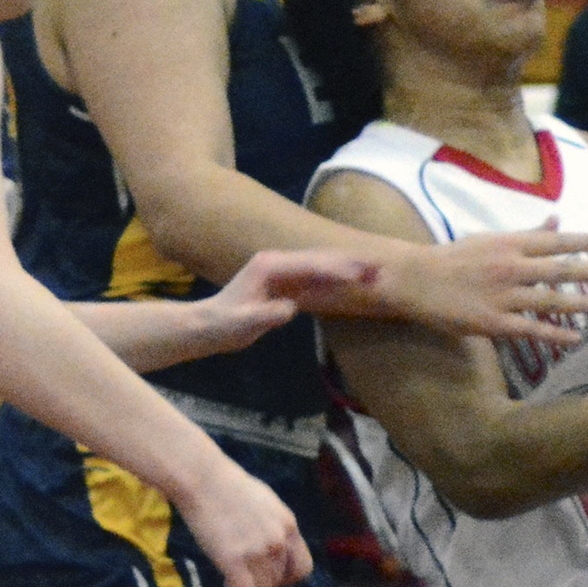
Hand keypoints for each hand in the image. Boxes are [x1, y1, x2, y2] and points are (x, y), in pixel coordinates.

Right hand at [178, 451, 311, 586]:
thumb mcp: (267, 504)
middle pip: (278, 582)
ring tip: (232, 575)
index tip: (270, 574)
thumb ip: (276, 528)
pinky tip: (226, 582)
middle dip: (263, 582)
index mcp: (289, 526)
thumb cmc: (230, 488)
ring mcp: (257, 550)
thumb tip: (277, 551)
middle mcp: (278, 541)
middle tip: (245, 574)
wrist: (204, 479)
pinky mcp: (234, 559)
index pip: (302, 569)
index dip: (286, 577)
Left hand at [199, 250, 380, 352]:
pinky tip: (355, 285)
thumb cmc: (221, 326)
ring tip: (376, 274)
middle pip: (319, 260)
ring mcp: (283, 272)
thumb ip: (264, 315)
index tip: (359, 274)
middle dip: (350, 264)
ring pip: (321, 268)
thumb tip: (290, 309)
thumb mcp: (240, 324)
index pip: (309, 264)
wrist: (208, 326)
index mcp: (269, 266)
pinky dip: (337, 282)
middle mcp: (277, 263)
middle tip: (380, 268)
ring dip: (348, 271)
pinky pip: (316, 281)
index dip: (335, 269)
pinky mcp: (287, 285)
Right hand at [388, 218, 587, 344]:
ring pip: (551, 300)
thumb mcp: (492, 239)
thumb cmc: (455, 258)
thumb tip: (557, 219)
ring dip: (584, 303)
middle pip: (562, 268)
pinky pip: (530, 329)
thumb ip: (527, 234)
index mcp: (511, 243)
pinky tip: (575, 337)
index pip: (557, 240)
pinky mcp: (494, 322)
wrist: (416, 279)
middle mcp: (512, 267)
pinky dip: (554, 333)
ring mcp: (504, 296)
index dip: (586, 241)